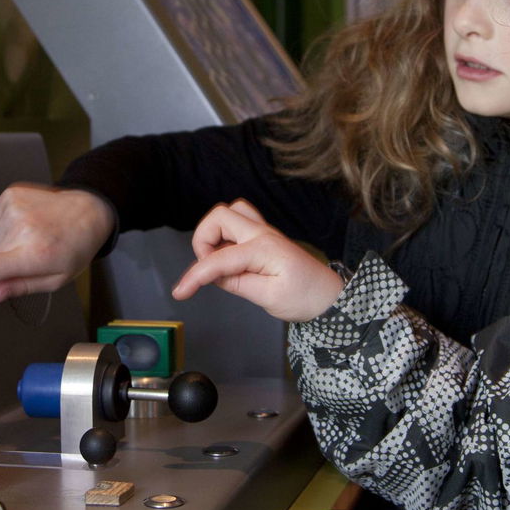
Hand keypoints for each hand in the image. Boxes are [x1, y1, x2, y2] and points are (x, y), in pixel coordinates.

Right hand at [0, 183, 114, 302]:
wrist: (87, 211)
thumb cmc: (74, 246)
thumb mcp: (56, 279)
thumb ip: (22, 286)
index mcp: (36, 254)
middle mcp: (24, 228)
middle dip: (4, 260)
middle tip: (30, 254)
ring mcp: (16, 207)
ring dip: (6, 242)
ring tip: (32, 237)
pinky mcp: (11, 194)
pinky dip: (5, 226)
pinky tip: (26, 223)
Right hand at [170, 200, 342, 321]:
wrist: (329, 297)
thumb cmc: (305, 298)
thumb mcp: (268, 298)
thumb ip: (236, 283)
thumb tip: (212, 275)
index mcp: (263, 249)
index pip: (218, 259)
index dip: (195, 276)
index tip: (180, 292)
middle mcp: (263, 234)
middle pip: (220, 215)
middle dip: (203, 239)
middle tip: (207, 267)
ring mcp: (264, 232)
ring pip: (230, 212)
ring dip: (215, 232)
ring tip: (216, 260)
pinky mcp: (264, 237)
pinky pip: (239, 222)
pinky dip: (225, 235)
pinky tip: (229, 258)